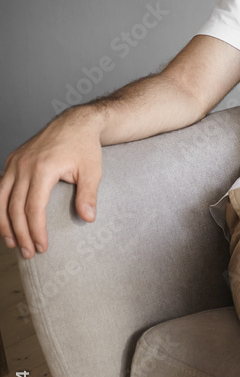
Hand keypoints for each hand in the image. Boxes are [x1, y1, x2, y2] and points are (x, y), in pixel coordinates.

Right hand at [1, 109, 102, 258]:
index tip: (42, 246)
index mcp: (42, 168)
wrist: (75, 123)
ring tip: (12, 243)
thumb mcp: (92, 171)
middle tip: (28, 253)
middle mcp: (23, 166)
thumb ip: (88, 195)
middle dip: (20, 233)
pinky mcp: (12, 161)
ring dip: (4, 223)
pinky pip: (0, 188)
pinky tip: (4, 222)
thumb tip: (88, 218)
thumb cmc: (85, 147)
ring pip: (0, 198)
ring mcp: (14, 163)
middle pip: (13, 206)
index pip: (33, 207)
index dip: (35, 229)